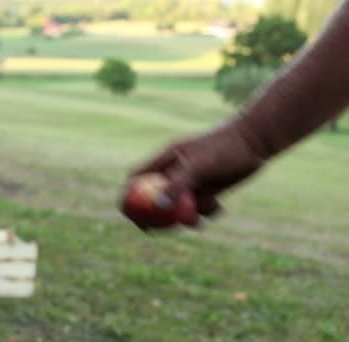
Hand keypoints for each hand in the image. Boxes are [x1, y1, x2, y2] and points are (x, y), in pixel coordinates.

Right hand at [124, 123, 264, 229]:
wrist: (255, 142)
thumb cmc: (224, 148)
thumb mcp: (200, 165)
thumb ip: (178, 184)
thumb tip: (157, 205)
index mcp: (166, 160)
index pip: (138, 178)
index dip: (128, 195)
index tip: (128, 214)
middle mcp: (175, 171)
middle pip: (155, 197)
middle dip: (155, 216)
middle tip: (155, 232)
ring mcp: (191, 181)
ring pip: (178, 207)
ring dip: (186, 217)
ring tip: (201, 218)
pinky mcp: (208, 189)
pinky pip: (199, 208)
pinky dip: (206, 213)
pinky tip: (219, 207)